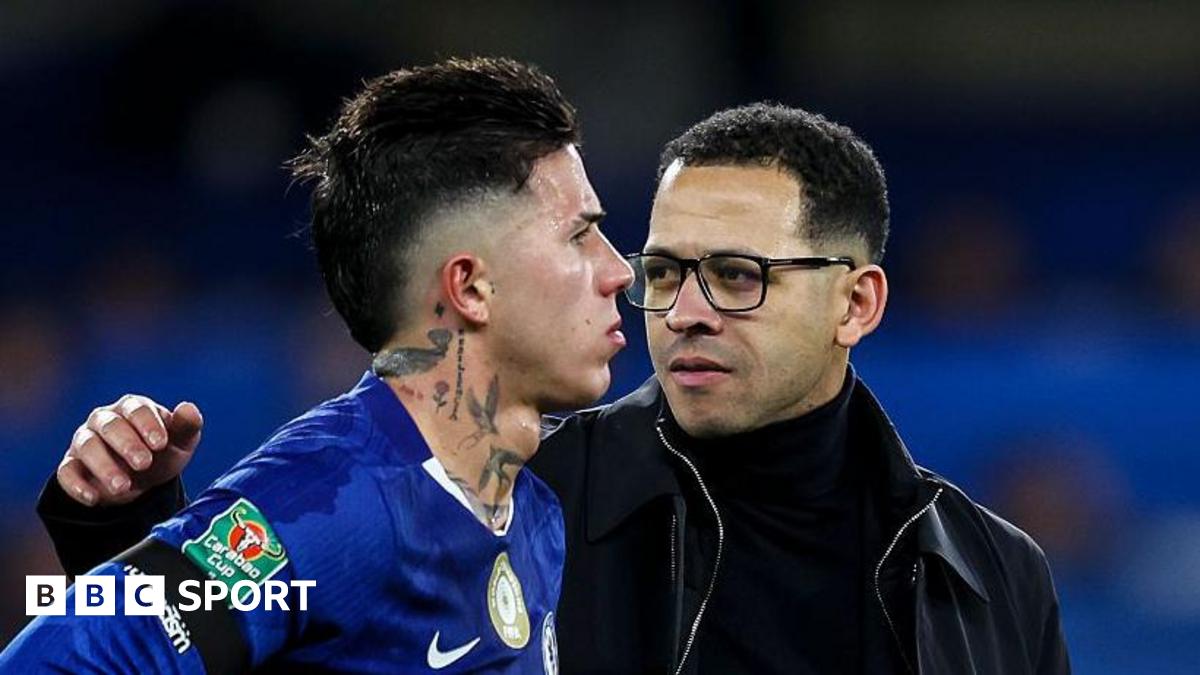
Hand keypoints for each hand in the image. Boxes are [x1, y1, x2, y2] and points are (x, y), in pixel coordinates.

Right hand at [56, 395, 202, 505]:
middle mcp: (104, 419)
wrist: (143, 479)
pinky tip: (93, 498)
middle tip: (144, 464)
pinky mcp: (71, 465)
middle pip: (110, 425)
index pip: (137, 409)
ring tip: (123, 486)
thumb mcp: (180, 442)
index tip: (161, 444)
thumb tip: (189, 408)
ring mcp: (85, 440)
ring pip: (88, 446)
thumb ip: (187, 426)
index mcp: (132, 407)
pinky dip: (76, 485)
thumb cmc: (162, 452)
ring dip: (104, 466)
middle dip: (127, 444)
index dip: (148, 425)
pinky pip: (66, 472)